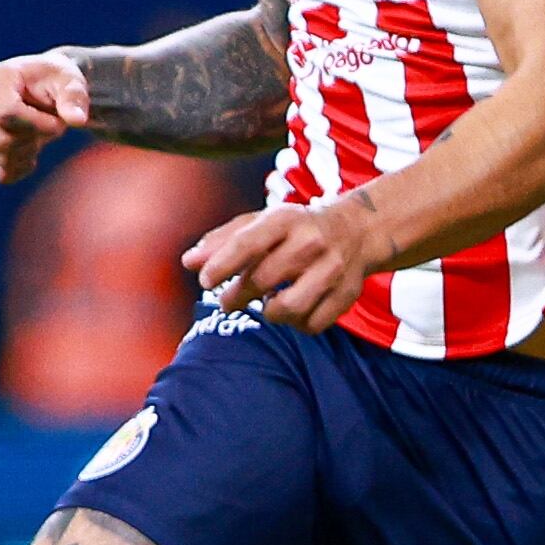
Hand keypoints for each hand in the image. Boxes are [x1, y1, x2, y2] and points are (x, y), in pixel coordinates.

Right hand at [0, 52, 89, 183]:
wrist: (43, 88)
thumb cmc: (56, 81)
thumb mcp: (70, 81)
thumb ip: (74, 97)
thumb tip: (77, 120)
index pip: (6, 113)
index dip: (37, 125)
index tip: (58, 123)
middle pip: (1, 141)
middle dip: (34, 139)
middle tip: (50, 125)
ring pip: (2, 159)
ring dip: (31, 151)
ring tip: (39, 132)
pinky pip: (3, 173)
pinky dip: (23, 166)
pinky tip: (30, 147)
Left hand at [186, 191, 392, 330]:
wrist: (356, 229)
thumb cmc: (294, 228)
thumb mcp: (260, 224)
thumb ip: (222, 241)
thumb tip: (188, 263)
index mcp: (285, 219)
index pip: (247, 243)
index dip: (222, 265)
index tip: (205, 282)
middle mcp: (311, 242)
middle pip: (262, 280)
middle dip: (237, 296)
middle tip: (227, 300)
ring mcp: (332, 270)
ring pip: (287, 309)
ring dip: (268, 312)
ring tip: (265, 303)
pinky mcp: (346, 295)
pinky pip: (311, 325)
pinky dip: (295, 323)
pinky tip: (292, 309)